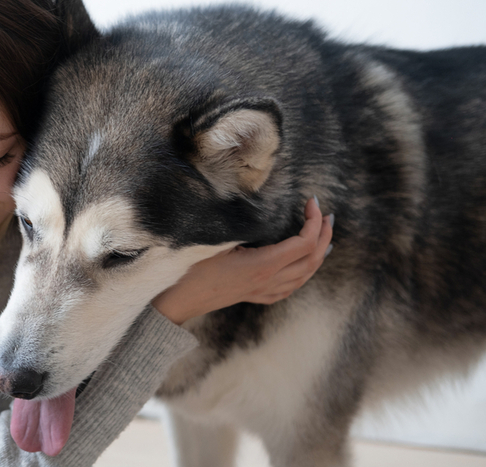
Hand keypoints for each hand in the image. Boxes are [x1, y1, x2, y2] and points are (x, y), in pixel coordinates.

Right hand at [152, 197, 333, 324]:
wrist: (177, 301)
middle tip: (325, 215)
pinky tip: (303, 267)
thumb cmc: (191, 270)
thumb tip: (256, 203)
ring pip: (304, 276)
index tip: (311, 201)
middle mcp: (268, 281)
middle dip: (323, 235)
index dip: (313, 221)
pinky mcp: (255, 296)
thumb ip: (240, 225)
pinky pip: (290, 287)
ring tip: (325, 238)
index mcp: (263, 265)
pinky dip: (304, 273)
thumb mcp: (215, 241)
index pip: (304, 243)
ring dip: (319, 255)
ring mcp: (263, 291)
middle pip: (311, 259)